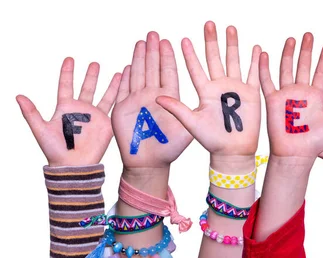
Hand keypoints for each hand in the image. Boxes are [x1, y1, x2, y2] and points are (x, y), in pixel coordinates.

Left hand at [16, 57, 119, 166]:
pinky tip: (126, 86)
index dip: (67, 73)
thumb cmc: (55, 150)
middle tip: (95, 63)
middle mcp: (81, 110)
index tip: (70, 59)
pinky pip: (114, 106)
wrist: (74, 165)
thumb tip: (18, 96)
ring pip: (104, 95)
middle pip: (87, 87)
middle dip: (91, 75)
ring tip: (119, 72)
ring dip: (110, 84)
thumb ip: (31, 112)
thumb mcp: (41, 130)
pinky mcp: (106, 123)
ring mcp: (95, 116)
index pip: (66, 86)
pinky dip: (120, 95)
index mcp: (65, 108)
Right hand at [111, 32, 192, 170]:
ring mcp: (138, 101)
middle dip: (152, 51)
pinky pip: (123, 90)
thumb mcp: (185, 130)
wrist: (150, 163)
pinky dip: (125, 78)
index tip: (167, 42)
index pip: (167, 73)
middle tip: (153, 34)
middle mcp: (153, 96)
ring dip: (139, 59)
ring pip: (138, 74)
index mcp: (169, 98)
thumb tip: (191, 100)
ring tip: (141, 43)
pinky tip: (128, 65)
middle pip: (152, 69)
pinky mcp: (123, 109)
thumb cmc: (170, 149)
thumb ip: (185, 114)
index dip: (167, 57)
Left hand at [156, 21, 260, 155]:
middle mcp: (219, 87)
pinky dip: (256, 62)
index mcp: (204, 92)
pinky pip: (254, 74)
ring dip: (233, 45)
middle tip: (209, 24)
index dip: (189, 54)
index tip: (183, 40)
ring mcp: (236, 89)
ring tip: (231, 28)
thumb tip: (158, 97)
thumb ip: (177, 109)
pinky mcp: (251, 94)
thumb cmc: (211, 140)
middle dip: (212, 41)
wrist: (232, 152)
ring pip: (234, 61)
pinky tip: (258, 49)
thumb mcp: (191, 123)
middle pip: (215, 58)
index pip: (195, 68)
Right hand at [259, 33, 322, 157]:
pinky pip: (267, 81)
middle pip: (304, 66)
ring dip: (288, 54)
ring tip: (292, 39)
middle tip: (310, 35)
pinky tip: (264, 54)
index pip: (321, 73)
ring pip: (286, 69)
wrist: (295, 156)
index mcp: (316, 96)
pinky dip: (264, 68)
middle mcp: (301, 93)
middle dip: (307, 51)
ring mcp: (286, 95)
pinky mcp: (273, 100)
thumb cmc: (314, 144)